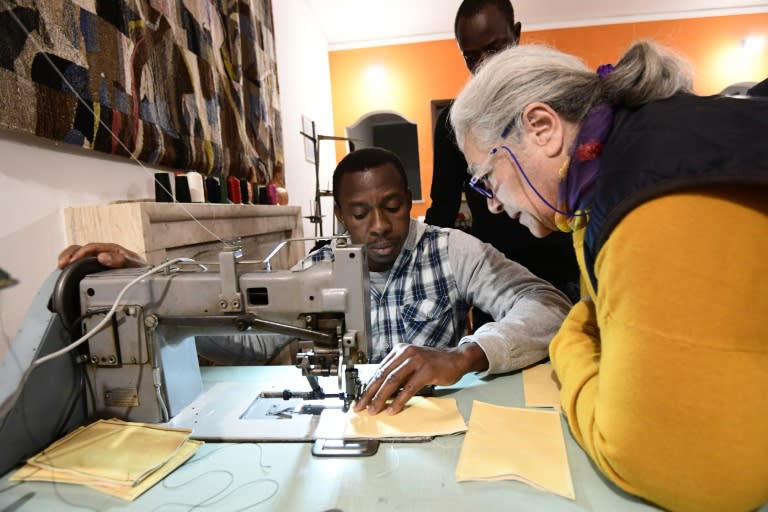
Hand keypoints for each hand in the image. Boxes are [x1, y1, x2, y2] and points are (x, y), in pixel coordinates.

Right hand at [57, 243, 146, 269]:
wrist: (148, 278)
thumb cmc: (142, 270)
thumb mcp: (135, 265)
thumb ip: (121, 260)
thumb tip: (103, 257)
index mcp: (112, 249)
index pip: (92, 247)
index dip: (81, 253)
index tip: (74, 261)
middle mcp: (104, 253)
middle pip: (82, 249)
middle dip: (70, 254)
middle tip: (62, 263)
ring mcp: (99, 260)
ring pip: (79, 255)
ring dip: (68, 258)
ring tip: (60, 266)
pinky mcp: (96, 269)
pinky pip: (81, 264)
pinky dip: (72, 266)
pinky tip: (66, 272)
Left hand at [353, 342, 487, 415]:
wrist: (456, 359)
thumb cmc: (433, 364)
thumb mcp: (411, 365)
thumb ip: (398, 374)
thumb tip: (380, 393)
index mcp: (399, 351)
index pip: (379, 370)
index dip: (368, 386)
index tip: (359, 399)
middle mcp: (405, 353)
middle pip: (382, 375)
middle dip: (369, 393)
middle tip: (360, 406)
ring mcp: (416, 360)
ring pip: (393, 381)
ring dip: (381, 398)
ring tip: (374, 410)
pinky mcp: (426, 370)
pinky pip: (409, 388)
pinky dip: (399, 400)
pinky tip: (393, 409)